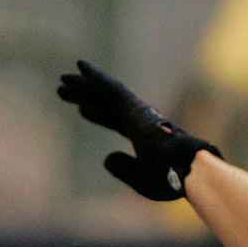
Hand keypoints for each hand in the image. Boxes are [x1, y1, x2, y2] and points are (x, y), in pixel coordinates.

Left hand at [57, 60, 220, 199]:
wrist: (185, 169)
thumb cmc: (168, 179)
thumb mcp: (140, 180)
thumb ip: (123, 168)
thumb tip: (106, 158)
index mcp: (144, 137)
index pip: (116, 121)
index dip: (98, 115)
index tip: (81, 110)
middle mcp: (140, 119)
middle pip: (106, 103)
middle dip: (86, 96)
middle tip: (64, 90)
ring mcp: (137, 111)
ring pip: (105, 93)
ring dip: (83, 85)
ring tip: (62, 80)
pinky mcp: (134, 106)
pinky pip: (111, 87)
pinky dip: (95, 75)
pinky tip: (79, 65)